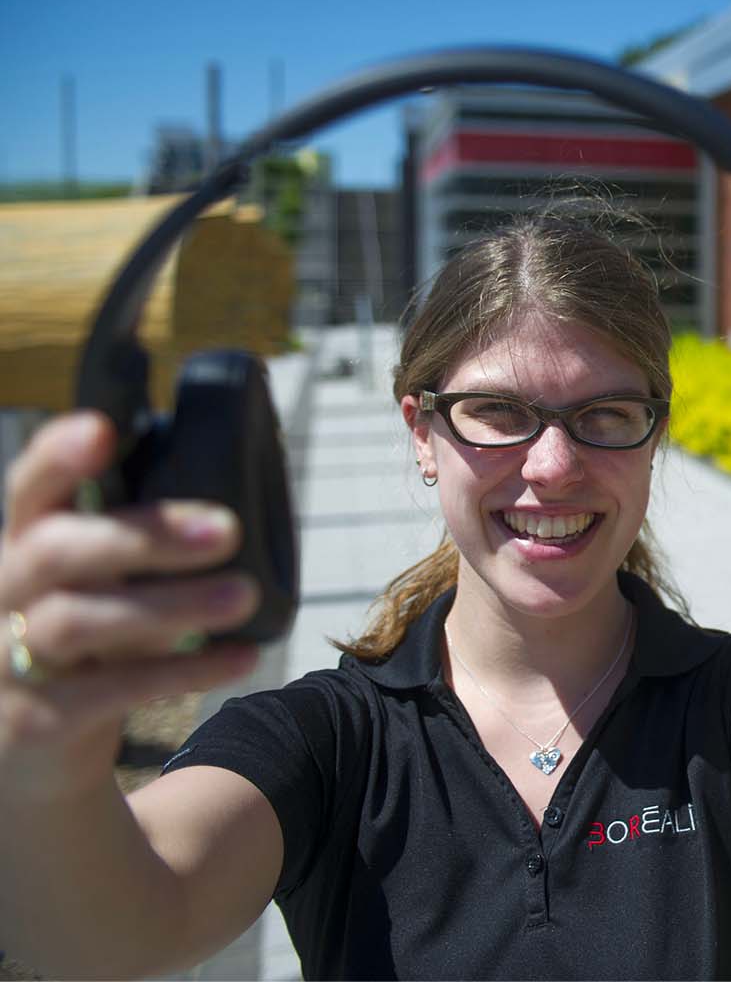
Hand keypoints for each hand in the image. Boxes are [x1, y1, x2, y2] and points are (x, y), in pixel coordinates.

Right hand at [0, 413, 259, 802]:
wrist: (30, 761)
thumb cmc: (82, 649)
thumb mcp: (97, 589)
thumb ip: (137, 551)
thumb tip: (231, 517)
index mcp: (21, 545)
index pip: (27, 488)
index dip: (57, 456)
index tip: (100, 429)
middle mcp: (1, 593)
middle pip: (55, 551)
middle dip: (144, 536)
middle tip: (229, 529)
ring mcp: (5, 659)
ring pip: (81, 621)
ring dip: (173, 606)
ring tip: (246, 595)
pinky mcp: (34, 720)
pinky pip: (111, 691)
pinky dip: (184, 672)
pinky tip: (242, 657)